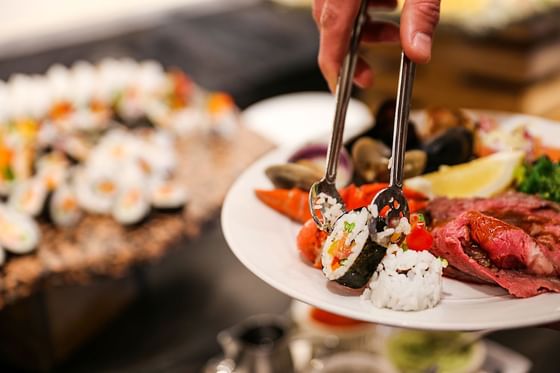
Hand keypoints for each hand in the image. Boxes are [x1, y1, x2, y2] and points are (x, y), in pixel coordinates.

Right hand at [313, 0, 440, 90]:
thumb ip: (422, 14)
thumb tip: (418, 52)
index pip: (332, 26)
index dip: (333, 62)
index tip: (338, 88)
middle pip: (332, 22)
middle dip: (352, 50)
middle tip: (368, 75)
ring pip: (338, 9)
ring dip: (364, 28)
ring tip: (395, 35)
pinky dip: (364, 8)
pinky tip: (390, 5)